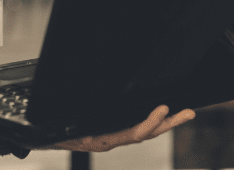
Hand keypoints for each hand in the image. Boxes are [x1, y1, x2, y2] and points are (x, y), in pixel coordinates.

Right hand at [47, 105, 194, 152]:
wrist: (45, 139)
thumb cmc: (53, 129)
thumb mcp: (64, 122)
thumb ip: (77, 114)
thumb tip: (80, 93)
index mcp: (102, 139)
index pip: (132, 133)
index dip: (150, 122)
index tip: (164, 107)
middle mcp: (112, 140)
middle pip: (147, 133)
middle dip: (169, 123)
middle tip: (189, 112)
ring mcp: (114, 137)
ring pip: (145, 131)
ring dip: (167, 123)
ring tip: (186, 112)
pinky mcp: (114, 131)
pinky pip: (136, 128)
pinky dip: (152, 121)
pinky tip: (162, 113)